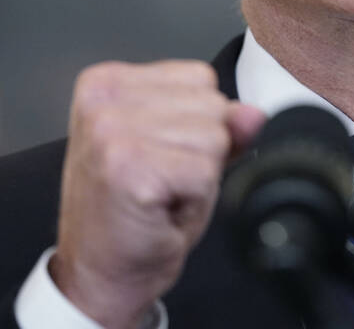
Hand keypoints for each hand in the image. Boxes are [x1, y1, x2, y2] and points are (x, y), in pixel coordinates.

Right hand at [49, 60, 265, 328]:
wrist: (100, 275)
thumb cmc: (133, 214)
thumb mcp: (179, 153)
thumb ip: (219, 125)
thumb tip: (253, 113)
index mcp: (106, 81)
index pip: (199, 77)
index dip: (195, 124)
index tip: (157, 155)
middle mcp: (102, 98)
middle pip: (211, 104)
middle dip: (200, 150)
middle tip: (160, 181)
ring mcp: (111, 130)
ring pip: (214, 137)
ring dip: (199, 176)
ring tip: (160, 194)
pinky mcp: (128, 167)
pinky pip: (206, 172)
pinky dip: (195, 199)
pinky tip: (160, 211)